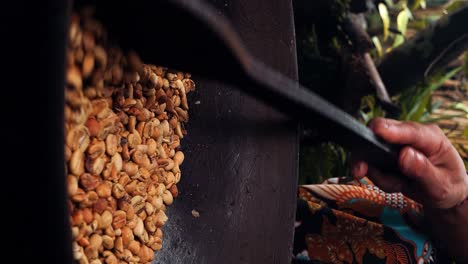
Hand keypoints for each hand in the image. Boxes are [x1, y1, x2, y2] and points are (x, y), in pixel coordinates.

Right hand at [352, 118, 467, 208]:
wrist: (443, 194)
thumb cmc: (447, 185)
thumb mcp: (441, 184)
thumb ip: (423, 170)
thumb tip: (404, 155)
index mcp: (431, 137)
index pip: (410, 130)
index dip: (392, 130)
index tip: (377, 130)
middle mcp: (410, 136)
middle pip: (381, 131)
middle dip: (367, 150)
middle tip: (360, 170)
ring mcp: (396, 144)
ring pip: (371, 150)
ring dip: (376, 172)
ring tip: (397, 185)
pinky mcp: (386, 154)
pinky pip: (371, 164)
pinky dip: (378, 178)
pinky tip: (395, 184)